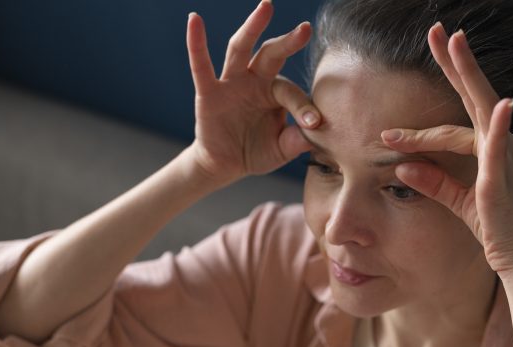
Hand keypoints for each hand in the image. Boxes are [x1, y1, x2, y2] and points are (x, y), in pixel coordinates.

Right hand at [185, 0, 320, 185]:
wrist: (225, 165)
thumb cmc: (256, 151)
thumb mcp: (281, 149)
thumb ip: (298, 140)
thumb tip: (317, 133)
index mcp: (275, 92)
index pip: (291, 93)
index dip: (303, 108)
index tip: (315, 124)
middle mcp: (254, 80)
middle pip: (271, 54)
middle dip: (288, 42)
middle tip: (305, 29)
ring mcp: (231, 83)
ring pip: (240, 49)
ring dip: (252, 27)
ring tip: (266, 7)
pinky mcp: (208, 93)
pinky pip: (201, 66)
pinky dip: (196, 43)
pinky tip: (194, 21)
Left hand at [379, 23, 512, 277]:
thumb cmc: (499, 231)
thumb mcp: (460, 203)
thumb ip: (434, 183)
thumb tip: (403, 167)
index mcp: (491, 149)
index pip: (452, 126)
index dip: (420, 125)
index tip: (388, 131)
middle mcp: (501, 144)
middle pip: (473, 95)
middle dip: (455, 62)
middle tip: (438, 30)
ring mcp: (504, 157)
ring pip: (480, 109)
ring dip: (467, 74)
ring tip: (454, 43)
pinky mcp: (502, 179)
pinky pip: (499, 147)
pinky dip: (498, 124)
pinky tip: (500, 103)